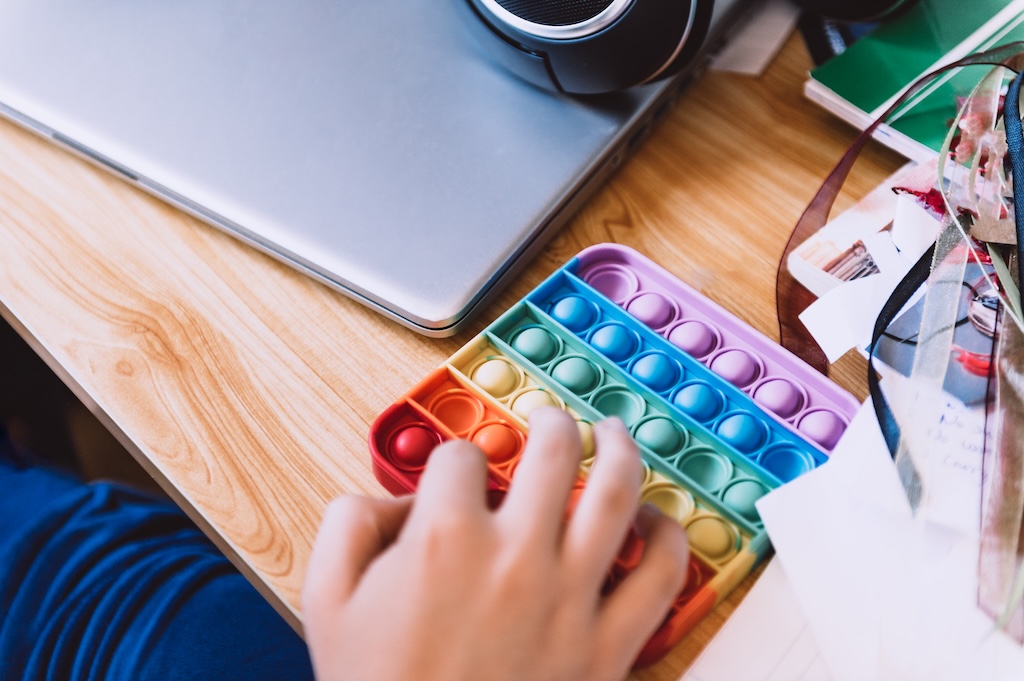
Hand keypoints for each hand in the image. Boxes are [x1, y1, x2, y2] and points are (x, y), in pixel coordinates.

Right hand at [302, 407, 689, 680]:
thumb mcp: (326, 601)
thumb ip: (350, 525)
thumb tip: (396, 497)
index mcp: (445, 540)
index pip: (459, 458)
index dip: (453, 459)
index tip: (455, 477)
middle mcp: (515, 556)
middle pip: (553, 450)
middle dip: (551, 421)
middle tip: (552, 420)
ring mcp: (569, 599)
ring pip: (616, 493)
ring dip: (620, 450)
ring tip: (615, 434)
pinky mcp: (607, 646)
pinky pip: (660, 577)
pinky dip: (668, 539)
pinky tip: (656, 522)